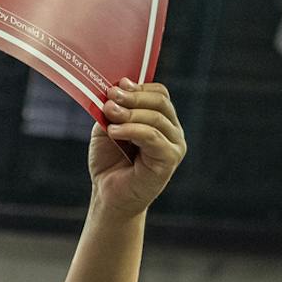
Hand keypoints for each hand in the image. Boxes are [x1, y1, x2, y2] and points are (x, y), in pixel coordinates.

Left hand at [88, 79, 185, 219]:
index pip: (159, 93)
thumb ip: (114, 109)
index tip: (115, 87)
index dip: (138, 87)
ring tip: (109, 113)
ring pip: (156, 117)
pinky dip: (132, 129)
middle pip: (160, 101)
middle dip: (133, 97)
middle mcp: (172, 130)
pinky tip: (114, 131)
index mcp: (161, 119)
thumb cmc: (109, 162)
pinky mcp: (170, 159)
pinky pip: (153, 136)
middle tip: (110, 97)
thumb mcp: (107, 127)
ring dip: (129, 113)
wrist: (108, 195)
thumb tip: (120, 87)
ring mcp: (174, 144)